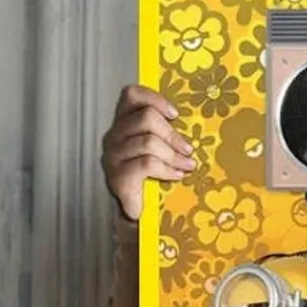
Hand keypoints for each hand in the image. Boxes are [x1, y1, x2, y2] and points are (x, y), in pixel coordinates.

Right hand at [100, 85, 195, 220]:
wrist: (137, 210)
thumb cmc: (151, 176)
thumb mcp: (159, 148)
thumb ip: (165, 132)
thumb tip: (192, 122)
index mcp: (123, 123)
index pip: (132, 95)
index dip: (155, 99)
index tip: (175, 115)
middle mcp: (114, 136)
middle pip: (146, 118)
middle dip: (172, 134)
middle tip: (189, 149)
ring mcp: (113, 156)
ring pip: (148, 142)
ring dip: (174, 154)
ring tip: (188, 165)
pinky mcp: (118, 176)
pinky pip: (147, 163)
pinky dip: (167, 169)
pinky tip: (177, 174)